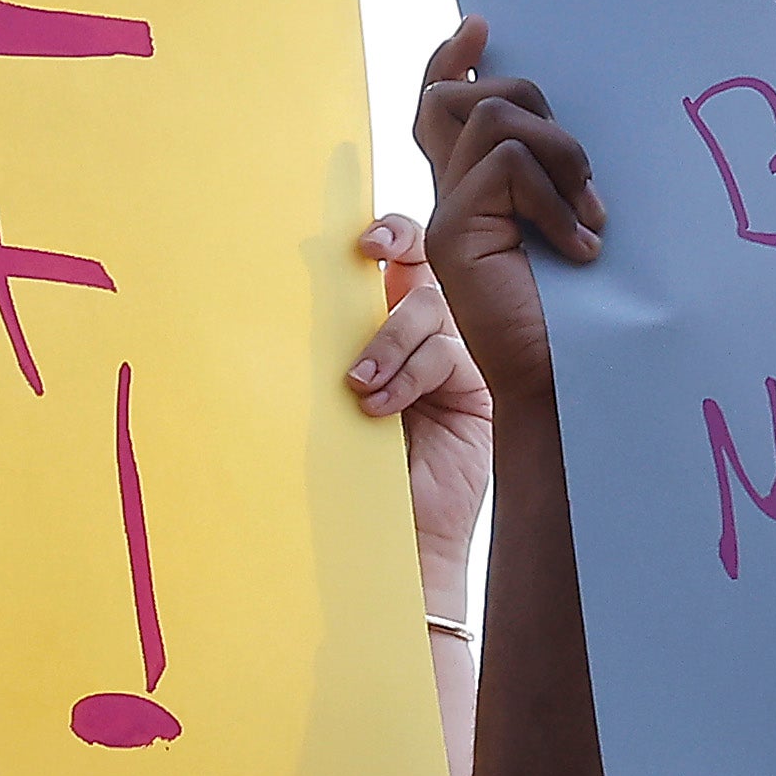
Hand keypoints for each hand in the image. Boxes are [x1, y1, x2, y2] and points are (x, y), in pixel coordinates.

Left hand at [349, 211, 496, 577]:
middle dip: (398, 248)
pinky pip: (446, 356)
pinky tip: (383, 409)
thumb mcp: (333, 398)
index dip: (389, 235)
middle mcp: (426, 340)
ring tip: (358, 385)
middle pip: (423, 269)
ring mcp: (456, 364)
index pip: (396, 266)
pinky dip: (410, 375)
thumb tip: (299, 281)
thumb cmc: (351, 475)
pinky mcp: (476, 393)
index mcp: (390, 334)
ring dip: (390, 339)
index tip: (357, 234)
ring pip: (431, 310)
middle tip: (369, 251)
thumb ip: (336, 346)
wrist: (389, 540)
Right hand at [403, 15, 603, 431]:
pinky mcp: (451, 234)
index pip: (442, 108)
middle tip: (585, 183)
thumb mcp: (572, 223)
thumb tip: (559, 123)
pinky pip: (507, 164)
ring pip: (496, 118)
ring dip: (560, 156)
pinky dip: (555, 197)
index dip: (453, 62)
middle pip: (472, 97)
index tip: (479, 27)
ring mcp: (445, 215)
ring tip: (588, 216)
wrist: (566, 386)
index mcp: (475, 196)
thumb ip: (554, 176)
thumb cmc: (583, 315)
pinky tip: (580, 245)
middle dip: (541, 112)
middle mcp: (449, 200)